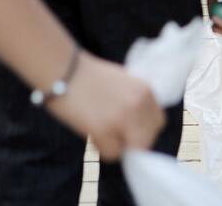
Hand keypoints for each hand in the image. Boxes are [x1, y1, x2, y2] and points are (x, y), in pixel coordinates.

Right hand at [46, 52, 164, 159]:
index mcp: (145, 90)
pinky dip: (101, 148)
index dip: (145, 129)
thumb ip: (135, 101)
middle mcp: (139, 104)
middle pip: (148, 139)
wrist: (63, 69)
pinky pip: (111, 153)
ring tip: (102, 133)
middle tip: (116, 135)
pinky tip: (91, 134)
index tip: (131, 130)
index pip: (158, 121)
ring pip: (132, 149)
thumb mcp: (124, 82)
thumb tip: (137, 126)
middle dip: (134, 141)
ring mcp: (122, 118)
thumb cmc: (89, 75)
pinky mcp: (103, 129)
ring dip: (118, 145)